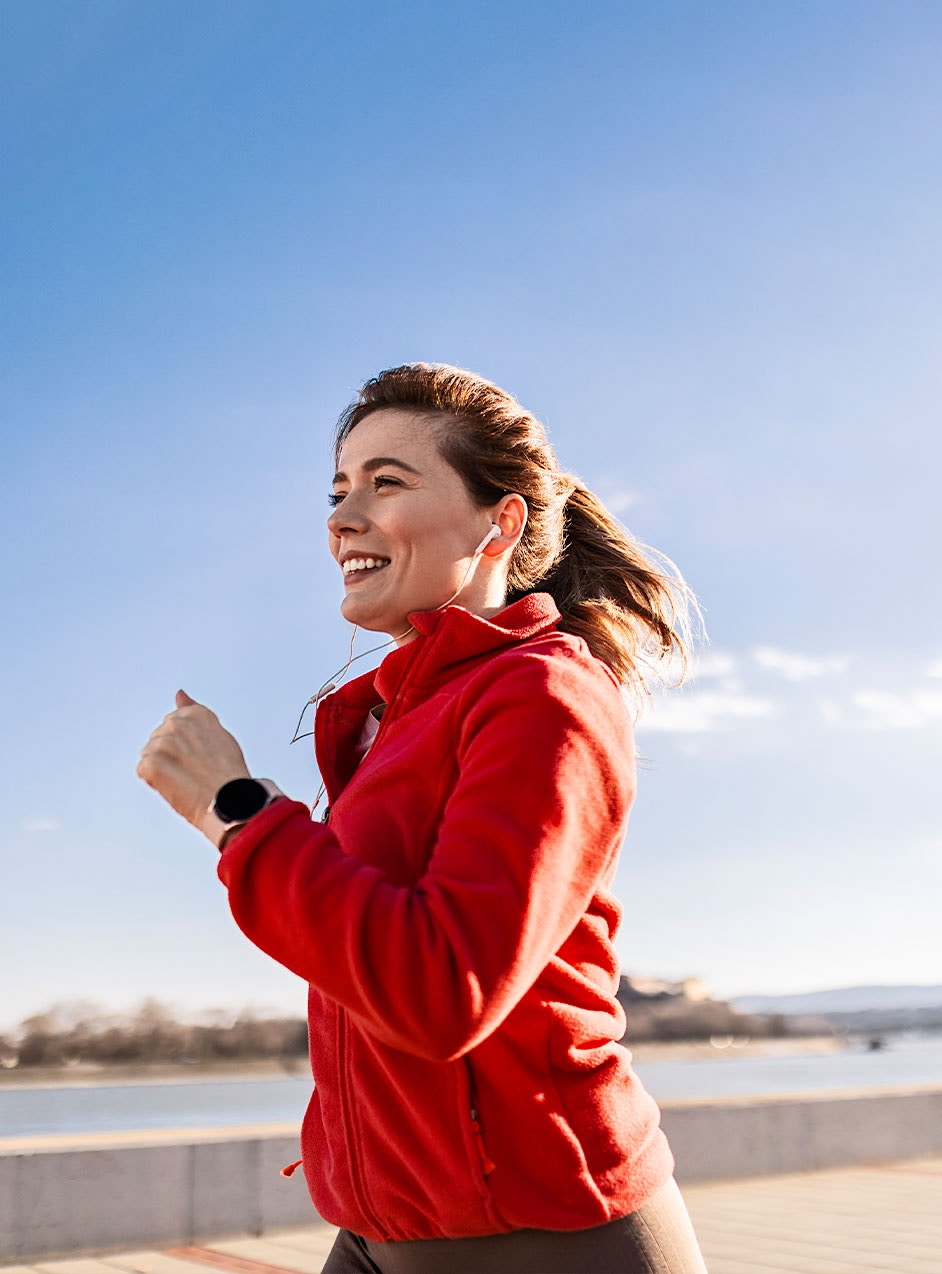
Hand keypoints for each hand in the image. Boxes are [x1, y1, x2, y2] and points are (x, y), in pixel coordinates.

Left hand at [138, 690, 250, 839]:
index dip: (186, 746)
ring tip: (187, 780)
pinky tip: (176, 787)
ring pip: (150, 754)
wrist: (230, 802)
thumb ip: (194, 711)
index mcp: (195, 713)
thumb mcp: (216, 733)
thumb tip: (179, 693)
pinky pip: (143, 771)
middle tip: (194, 771)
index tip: (201, 758)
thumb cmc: (228, 772)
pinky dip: (156, 782)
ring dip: (163, 768)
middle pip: (160, 738)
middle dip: (171, 755)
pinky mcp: (150, 763)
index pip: (174, 724)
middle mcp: (176, 722)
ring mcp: (162, 742)